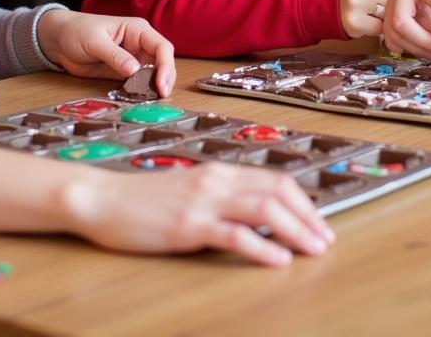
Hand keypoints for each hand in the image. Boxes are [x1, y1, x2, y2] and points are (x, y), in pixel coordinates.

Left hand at [36, 10, 175, 95]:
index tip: (161, 84)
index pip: (162, 47)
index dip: (166, 66)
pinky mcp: (123, 73)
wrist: (58, 41)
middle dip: (165, 78)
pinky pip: (138, 83)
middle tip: (161, 96)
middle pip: (162, 62)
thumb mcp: (95, 41)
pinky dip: (141, 92)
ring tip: (153, 100)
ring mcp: (132, 60)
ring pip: (153, 74)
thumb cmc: (77, 31)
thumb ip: (115, 55)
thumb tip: (134, 70)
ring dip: (154, 87)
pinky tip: (140, 100)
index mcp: (137, 30)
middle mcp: (139, 44)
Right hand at [61, 162, 334, 266]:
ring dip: (296, 230)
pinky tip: (278, 259)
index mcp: (219, 171)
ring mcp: (203, 201)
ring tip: (314, 249)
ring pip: (264, 208)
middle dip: (308, 215)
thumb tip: (256, 212)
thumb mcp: (190, 189)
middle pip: (277, 190)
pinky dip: (262, 246)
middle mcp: (217, 180)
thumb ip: (221, 195)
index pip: (274, 179)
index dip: (303, 201)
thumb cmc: (144, 198)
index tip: (320, 221)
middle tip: (326, 239)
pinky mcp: (189, 225)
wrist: (104, 199)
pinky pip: (234, 235)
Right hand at [338, 0, 409, 37]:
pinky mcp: (354, 22)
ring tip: (389, 15)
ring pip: (390, 12)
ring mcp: (355, 3)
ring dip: (393, 16)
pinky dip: (385, 28)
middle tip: (400, 6)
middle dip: (400, 2)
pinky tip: (379, 24)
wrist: (330, 3)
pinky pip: (382, 28)